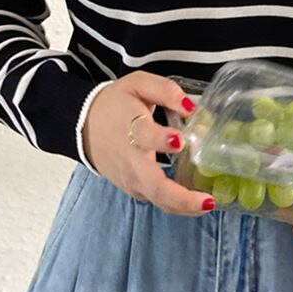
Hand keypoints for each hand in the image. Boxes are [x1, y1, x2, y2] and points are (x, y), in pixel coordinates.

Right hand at [82, 71, 214, 215]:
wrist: (84, 124)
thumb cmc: (116, 104)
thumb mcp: (139, 84)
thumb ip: (166, 91)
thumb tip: (191, 107)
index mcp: (132, 127)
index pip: (144, 135)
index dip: (162, 140)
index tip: (180, 141)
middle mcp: (130, 158)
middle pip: (153, 184)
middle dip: (181, 197)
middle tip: (207, 201)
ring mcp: (130, 177)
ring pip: (156, 199)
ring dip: (183, 206)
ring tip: (208, 205)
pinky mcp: (132, 187)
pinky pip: (155, 200)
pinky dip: (176, 205)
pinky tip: (195, 204)